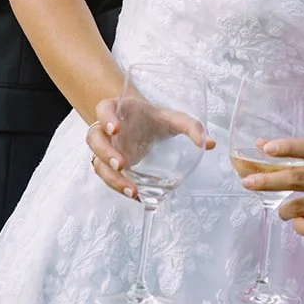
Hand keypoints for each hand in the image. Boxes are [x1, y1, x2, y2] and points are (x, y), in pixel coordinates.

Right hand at [87, 95, 213, 198]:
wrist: (142, 124)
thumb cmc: (153, 118)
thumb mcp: (172, 118)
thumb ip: (190, 126)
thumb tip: (208, 143)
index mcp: (118, 109)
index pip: (104, 108)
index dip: (106, 118)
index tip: (116, 129)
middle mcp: (106, 129)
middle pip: (94, 138)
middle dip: (105, 153)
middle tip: (122, 164)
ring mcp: (105, 148)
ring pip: (96, 161)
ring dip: (110, 177)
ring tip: (131, 189)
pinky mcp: (108, 164)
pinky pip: (107, 177)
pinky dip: (119, 187)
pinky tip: (136, 195)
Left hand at [240, 137, 303, 250]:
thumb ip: (297, 161)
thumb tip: (260, 145)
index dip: (289, 147)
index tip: (266, 147)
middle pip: (299, 178)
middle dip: (268, 180)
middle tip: (247, 182)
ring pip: (298, 206)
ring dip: (283, 210)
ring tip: (283, 211)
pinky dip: (297, 225)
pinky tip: (301, 223)